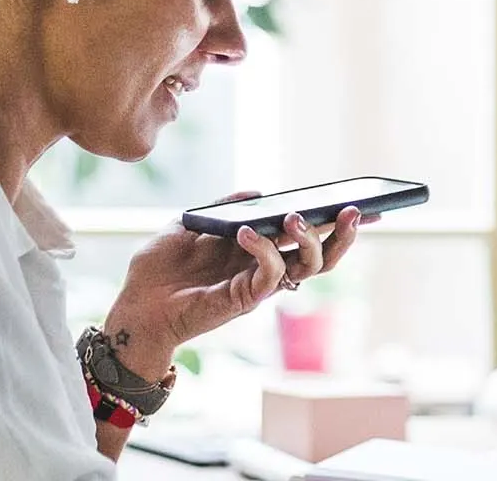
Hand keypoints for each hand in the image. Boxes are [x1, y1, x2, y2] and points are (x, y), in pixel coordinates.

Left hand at [99, 191, 366, 375]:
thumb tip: (257, 191)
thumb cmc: (160, 268)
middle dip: (343, 234)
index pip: (306, 236)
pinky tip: (247, 232)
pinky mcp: (242, 299)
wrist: (135, 305)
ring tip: (294, 216)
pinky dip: (264, 250)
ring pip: (306, 269)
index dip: (336, 223)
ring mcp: (257, 285)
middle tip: (353, 210)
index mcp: (258, 250)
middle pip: (321, 256)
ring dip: (309, 240)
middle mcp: (265, 269)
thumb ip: (224, 208)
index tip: (362, 203)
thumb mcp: (190, 224)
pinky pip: (269, 276)